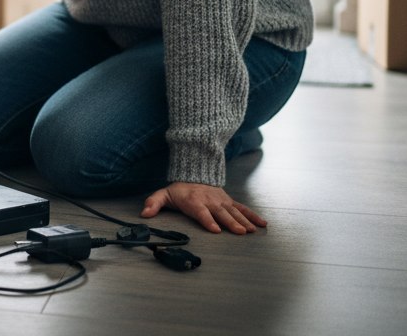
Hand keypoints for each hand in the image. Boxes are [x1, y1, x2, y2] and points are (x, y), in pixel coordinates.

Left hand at [140, 182, 266, 234]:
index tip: (215, 230)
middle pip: (221, 213)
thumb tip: (144, 214)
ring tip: (252, 230)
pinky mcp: (229, 201)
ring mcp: (221, 201)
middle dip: (231, 223)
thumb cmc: (179, 190)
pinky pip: (242, 208)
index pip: (201, 212)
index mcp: (194, 201)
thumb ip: (154, 203)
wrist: (194, 174)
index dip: (208, 220)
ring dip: (244, 221)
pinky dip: (253, 215)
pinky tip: (262, 224)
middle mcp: (210, 201)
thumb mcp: (163, 194)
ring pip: (234, 211)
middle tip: (241, 232)